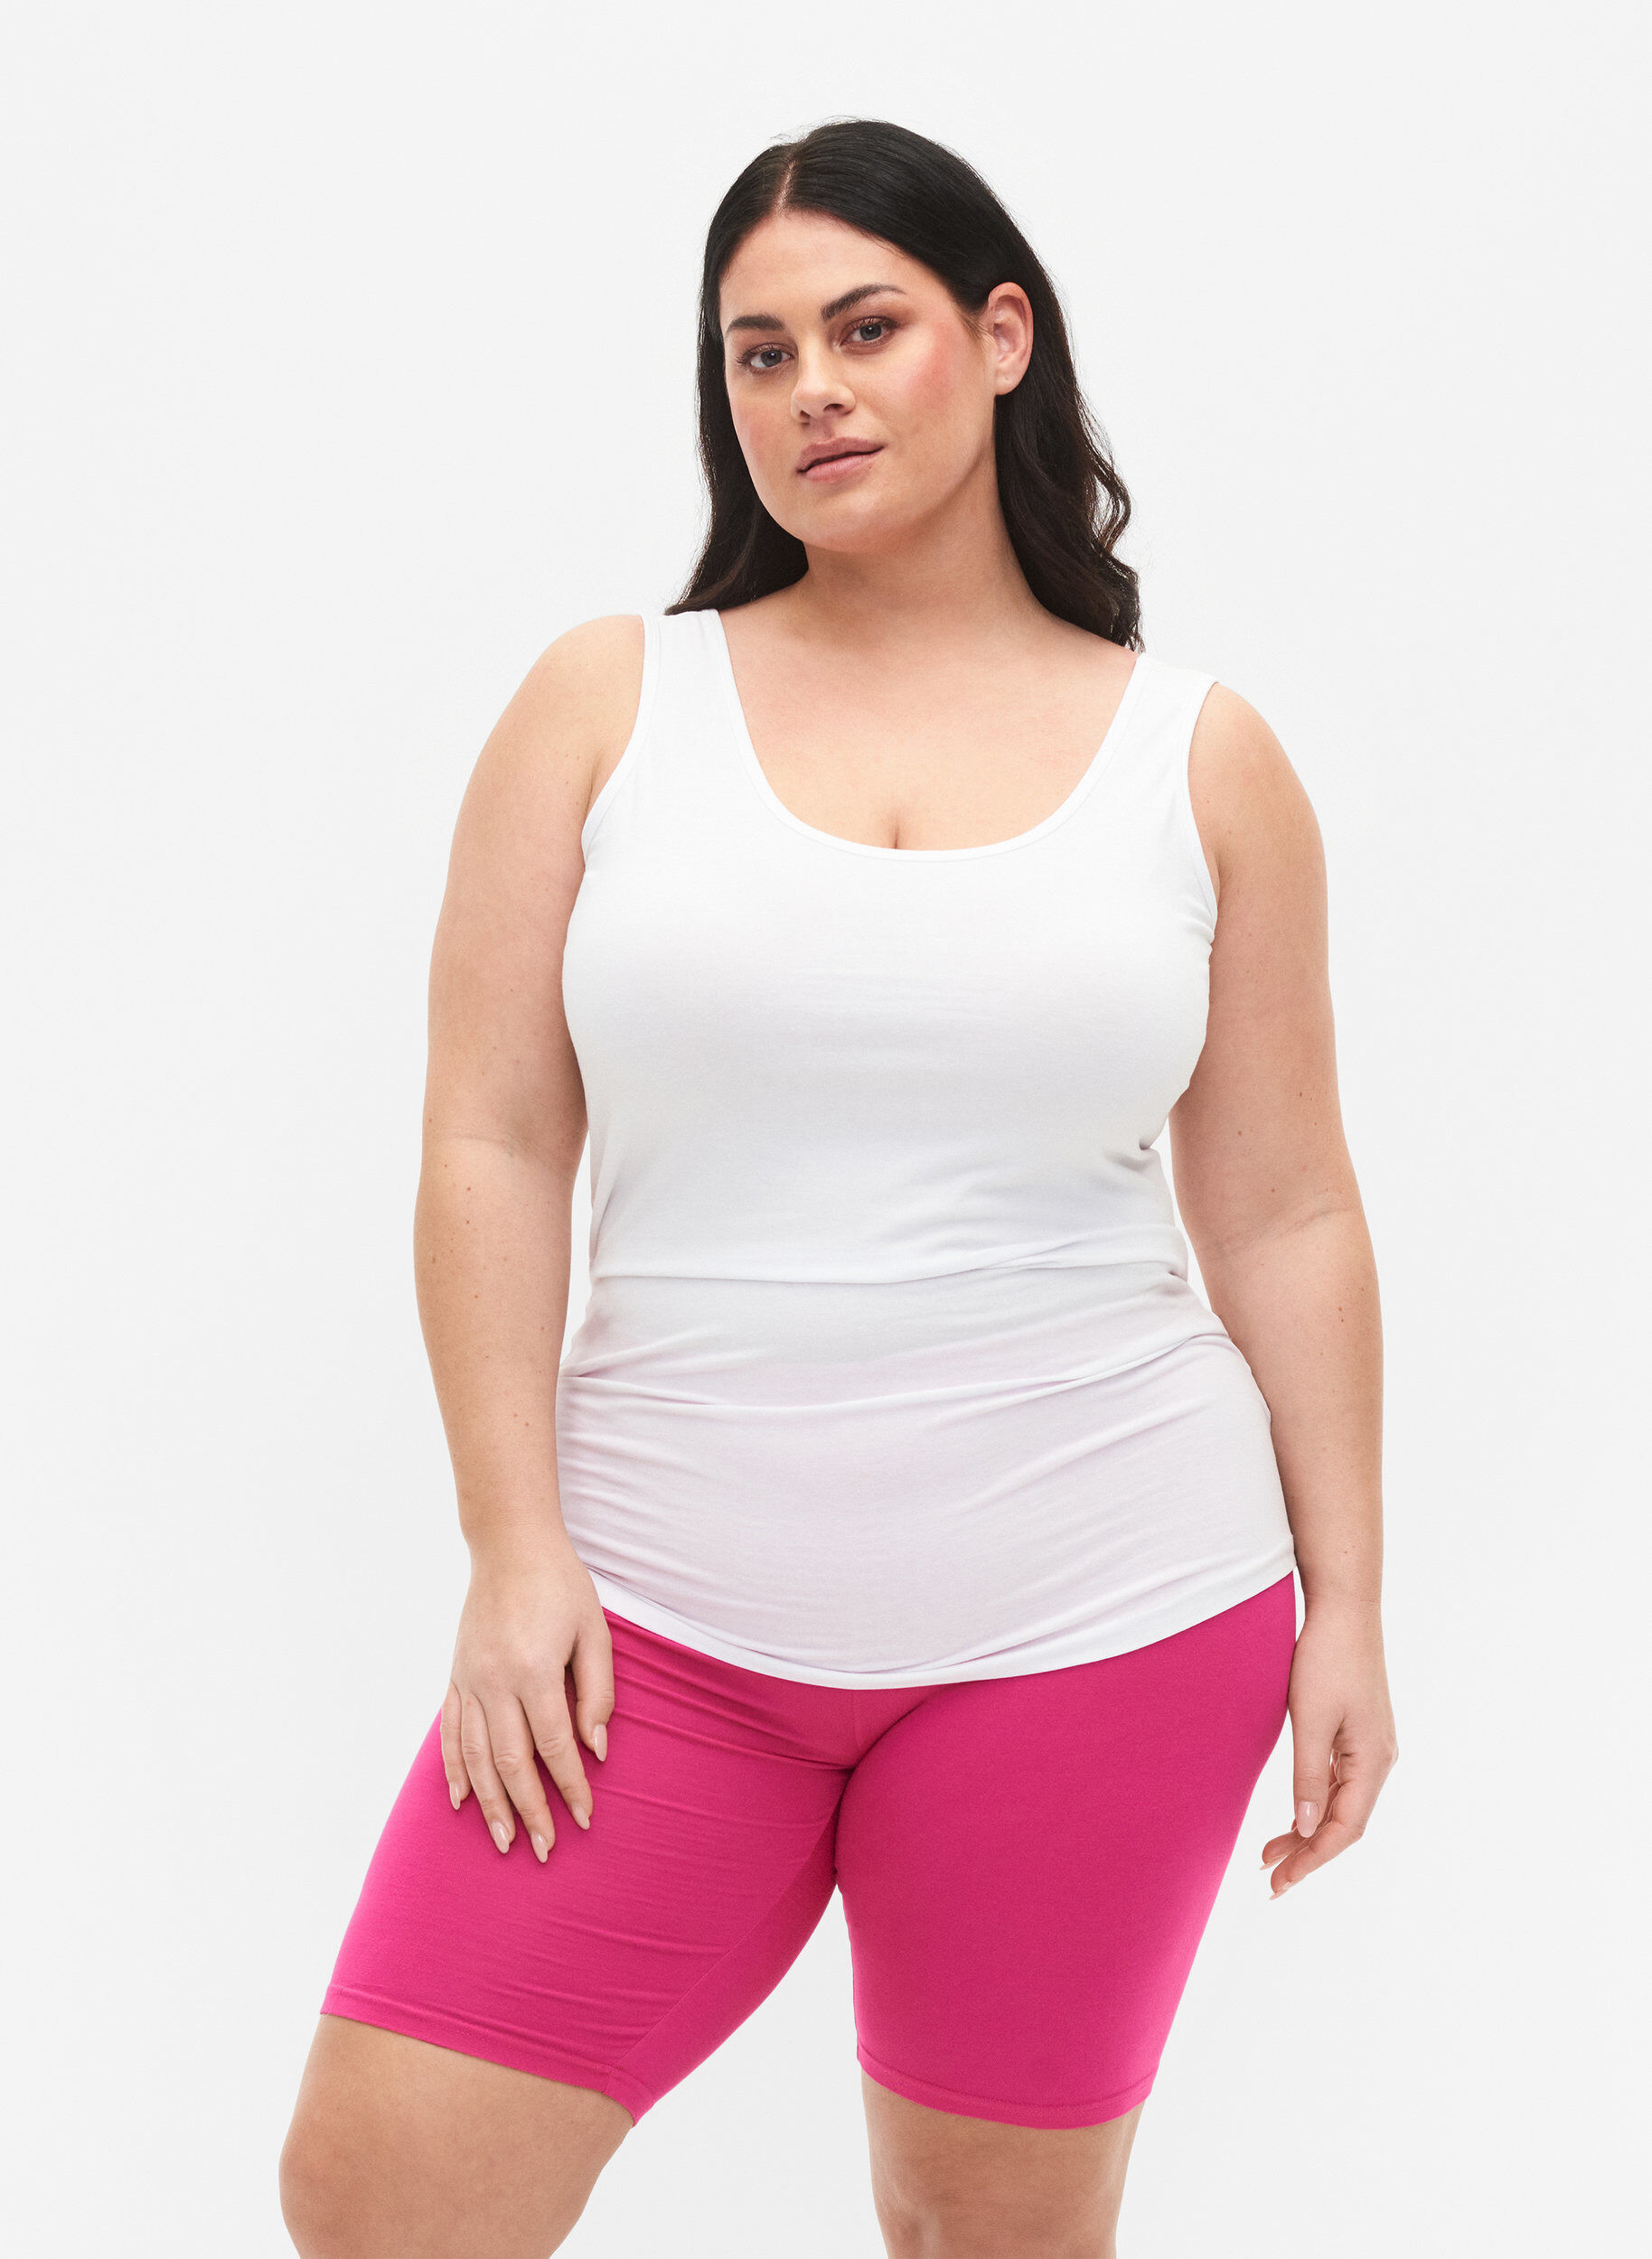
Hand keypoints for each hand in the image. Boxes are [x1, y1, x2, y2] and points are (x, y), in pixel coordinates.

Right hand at [440, 1534, 613, 1862]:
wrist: (510, 1545)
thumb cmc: (561, 1585)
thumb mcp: (594, 1631)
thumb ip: (597, 1692)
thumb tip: (596, 1749)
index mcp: (534, 1669)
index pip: (555, 1745)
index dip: (571, 1786)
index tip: (585, 1817)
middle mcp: (494, 1681)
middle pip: (511, 1763)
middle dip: (530, 1810)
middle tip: (544, 1849)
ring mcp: (469, 1680)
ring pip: (476, 1757)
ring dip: (490, 1804)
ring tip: (505, 1840)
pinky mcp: (455, 1675)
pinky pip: (451, 1733)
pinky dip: (454, 1770)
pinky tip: (460, 1801)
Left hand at [1261, 1597, 1397, 1897]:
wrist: (1344, 1607)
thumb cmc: (1326, 1658)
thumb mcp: (1310, 1719)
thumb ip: (1309, 1774)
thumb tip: (1308, 1827)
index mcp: (1373, 1761)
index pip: (1344, 1829)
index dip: (1311, 1860)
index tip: (1278, 1883)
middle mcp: (1380, 1759)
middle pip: (1345, 1823)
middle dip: (1308, 1853)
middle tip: (1269, 1878)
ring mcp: (1371, 1745)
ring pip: (1342, 1804)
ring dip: (1309, 1830)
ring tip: (1271, 1852)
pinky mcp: (1359, 1730)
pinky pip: (1340, 1782)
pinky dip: (1316, 1802)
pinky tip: (1296, 1812)